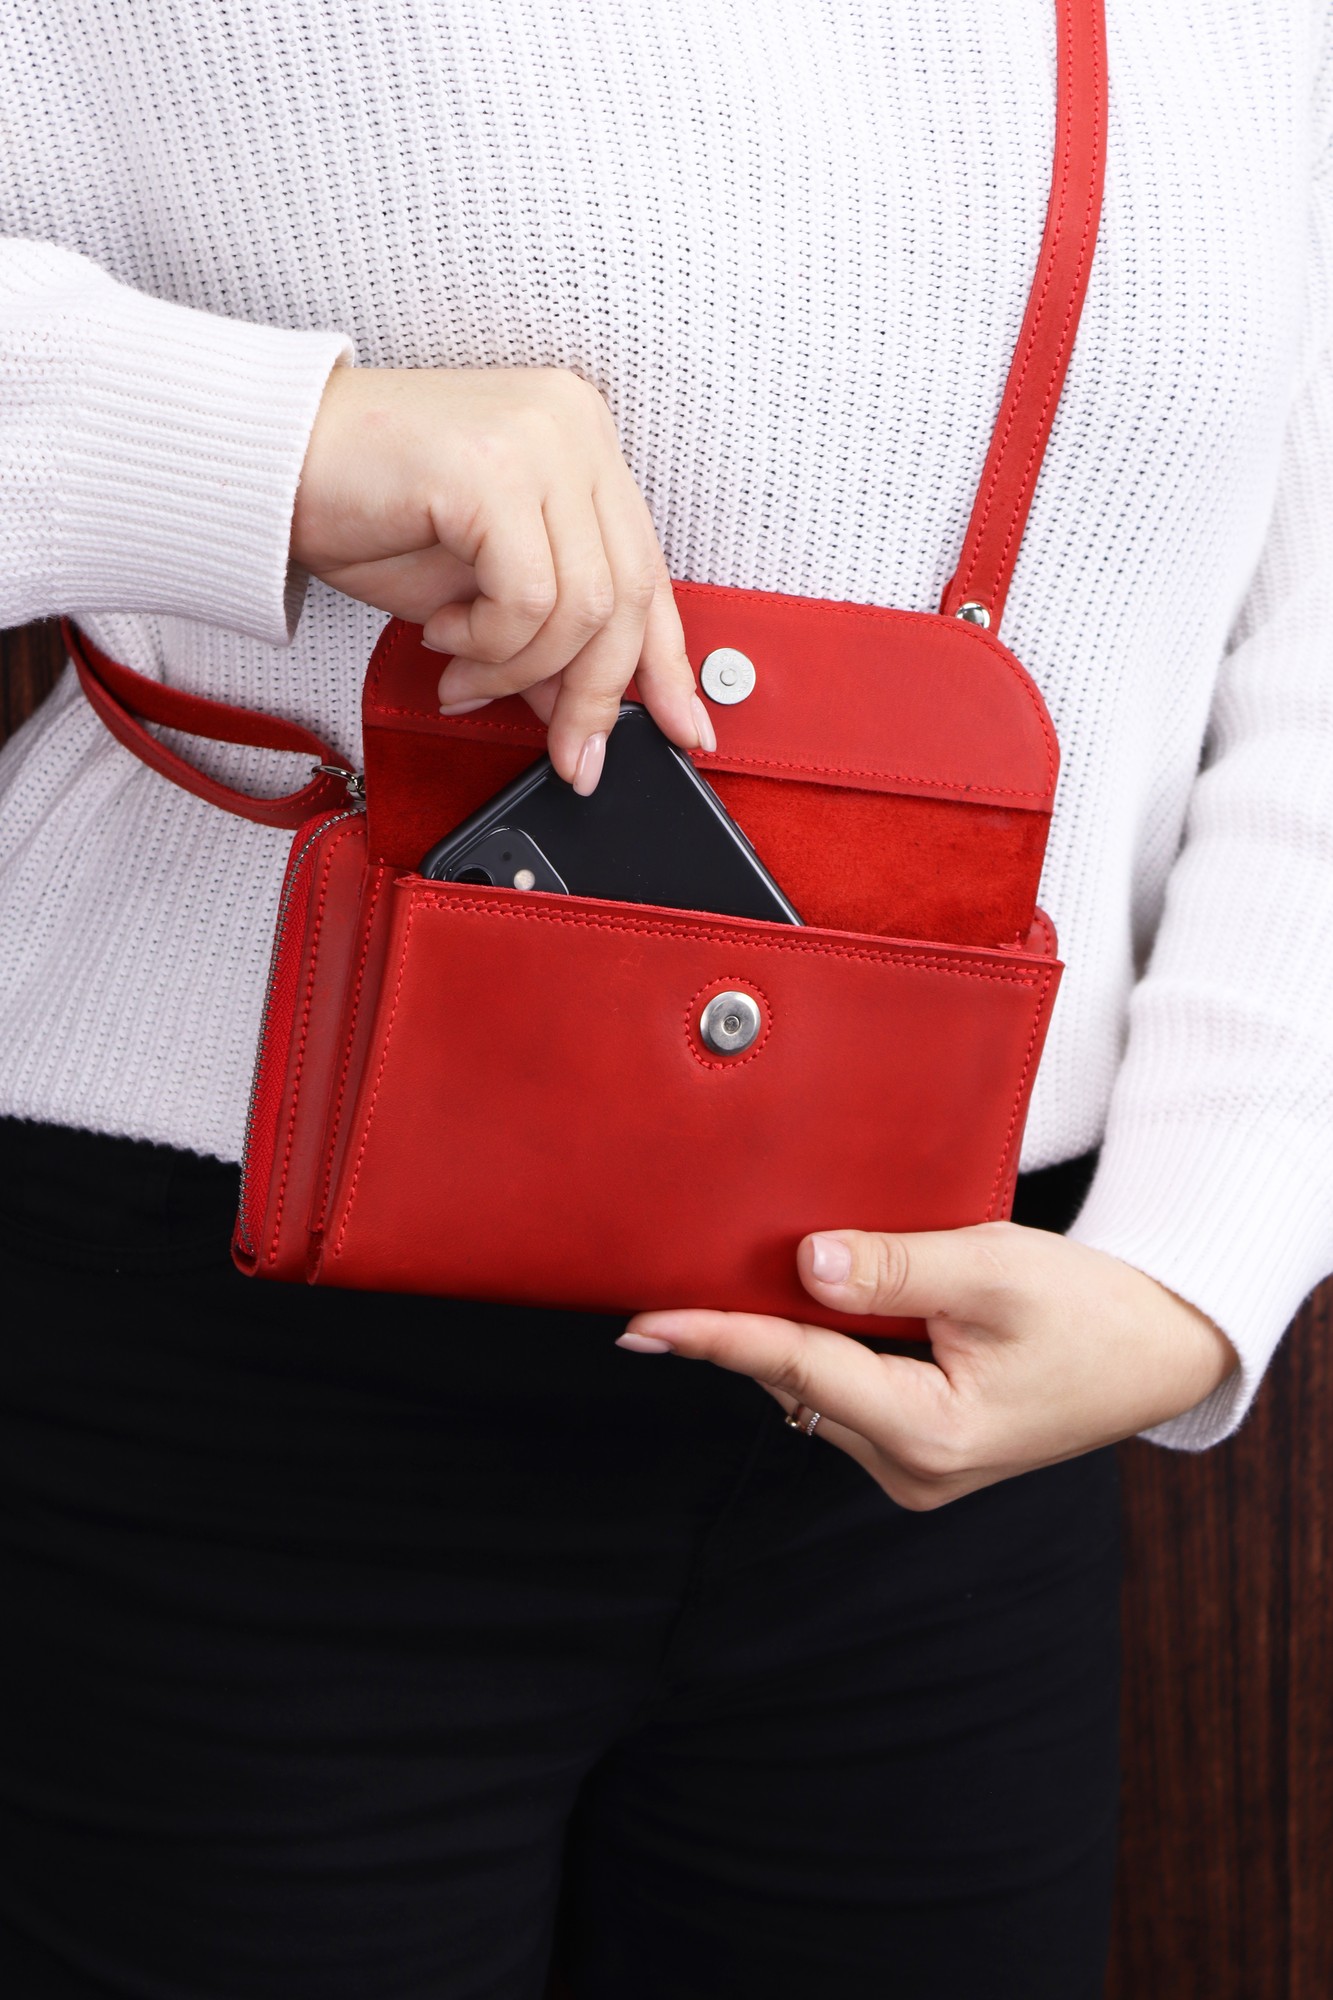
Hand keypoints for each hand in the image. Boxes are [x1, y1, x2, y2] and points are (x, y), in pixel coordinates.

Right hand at [291, 365, 711, 790]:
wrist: (263, 462)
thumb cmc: (361, 510)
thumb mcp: (475, 590)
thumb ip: (542, 637)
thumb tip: (588, 711)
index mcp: (583, 442)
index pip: (648, 571)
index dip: (669, 665)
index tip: (687, 731)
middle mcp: (573, 427)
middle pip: (625, 597)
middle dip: (594, 696)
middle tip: (566, 753)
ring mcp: (538, 440)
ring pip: (582, 609)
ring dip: (519, 671)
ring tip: (462, 673)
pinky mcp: (494, 469)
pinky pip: (528, 600)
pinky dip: (488, 644)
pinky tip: (442, 635)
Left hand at [619, 1223, 1237, 1507]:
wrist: (1158, 1349)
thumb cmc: (1090, 1309)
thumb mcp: (993, 1270)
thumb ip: (894, 1268)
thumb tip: (805, 1262)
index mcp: (931, 1434)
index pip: (801, 1370)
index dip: (718, 1338)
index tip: (646, 1324)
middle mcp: (913, 1469)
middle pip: (799, 1383)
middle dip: (737, 1330)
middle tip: (661, 1285)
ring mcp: (915, 1468)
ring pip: (816, 1390)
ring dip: (780, 1335)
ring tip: (721, 1281)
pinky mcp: (920, 1448)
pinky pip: (846, 1393)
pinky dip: (819, 1347)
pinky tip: (800, 1304)